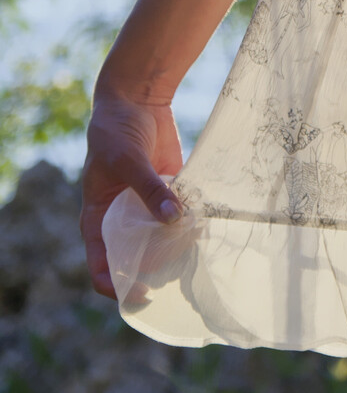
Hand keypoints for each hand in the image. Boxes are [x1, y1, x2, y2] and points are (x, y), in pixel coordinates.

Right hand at [80, 87, 185, 299]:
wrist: (136, 98)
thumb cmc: (117, 130)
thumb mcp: (127, 160)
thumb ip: (149, 190)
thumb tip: (173, 219)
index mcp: (97, 218)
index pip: (101, 265)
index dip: (116, 286)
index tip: (140, 294)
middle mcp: (119, 219)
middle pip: (133, 258)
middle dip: (152, 270)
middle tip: (177, 276)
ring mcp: (143, 207)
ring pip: (157, 240)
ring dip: (174, 248)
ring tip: (194, 254)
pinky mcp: (166, 192)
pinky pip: (176, 216)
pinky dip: (188, 224)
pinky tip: (204, 228)